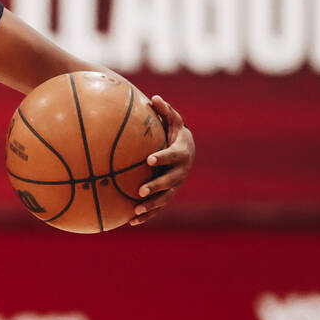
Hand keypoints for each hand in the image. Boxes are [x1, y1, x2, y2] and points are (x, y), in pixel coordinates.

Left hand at [129, 95, 193, 225]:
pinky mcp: (168, 195)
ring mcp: (175, 185)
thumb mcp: (173, 121)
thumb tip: (154, 98)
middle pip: (169, 181)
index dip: (162, 158)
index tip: (148, 160)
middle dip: (156, 186)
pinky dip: (147, 215)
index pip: (172, 155)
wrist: (187, 151)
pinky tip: (131, 221)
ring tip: (135, 210)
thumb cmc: (174, 133)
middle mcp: (181, 171)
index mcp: (181, 153)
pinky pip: (158, 208)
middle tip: (140, 190)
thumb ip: (165, 111)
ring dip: (150, 205)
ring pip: (164, 198)